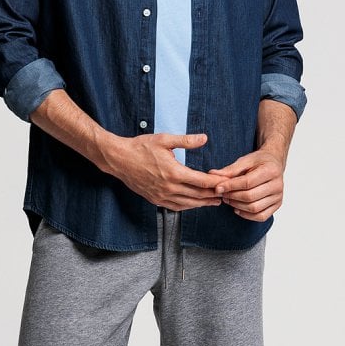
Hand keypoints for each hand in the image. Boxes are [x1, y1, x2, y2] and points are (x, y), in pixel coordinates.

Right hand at [103, 132, 226, 209]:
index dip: (215, 183)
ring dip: (202, 203)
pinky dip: (188, 206)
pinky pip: (176, 207)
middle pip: (198, 195)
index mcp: (174, 172)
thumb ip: (186, 141)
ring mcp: (161, 195)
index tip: (225, 181)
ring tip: (214, 202)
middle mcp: (169, 187)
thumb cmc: (140, 147)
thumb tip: (204, 138)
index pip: (202, 181)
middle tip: (225, 194)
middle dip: (213, 195)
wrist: (119, 159)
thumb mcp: (164, 140)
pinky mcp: (155, 199)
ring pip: (188, 204)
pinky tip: (194, 204)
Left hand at [207, 149, 284, 220]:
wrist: (274, 164)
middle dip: (232, 197)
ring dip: (237, 206)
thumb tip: (212, 175)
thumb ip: (230, 170)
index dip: (231, 186)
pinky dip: (247, 215)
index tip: (218, 188)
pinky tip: (237, 208)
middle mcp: (277, 185)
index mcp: (271, 170)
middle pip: (250, 197)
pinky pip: (260, 216)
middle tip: (222, 194)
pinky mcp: (277, 205)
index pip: (247, 182)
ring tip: (228, 200)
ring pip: (254, 208)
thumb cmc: (259, 162)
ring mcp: (278, 197)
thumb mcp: (245, 160)